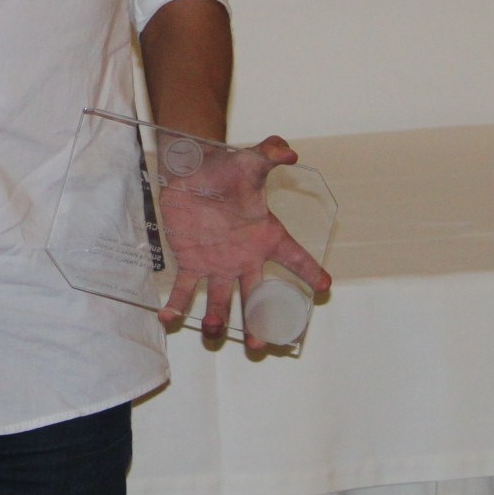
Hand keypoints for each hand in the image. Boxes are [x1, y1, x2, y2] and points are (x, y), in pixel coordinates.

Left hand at [156, 135, 331, 350]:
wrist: (194, 172)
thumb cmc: (228, 170)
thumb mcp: (251, 160)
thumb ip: (270, 152)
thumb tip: (289, 150)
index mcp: (267, 237)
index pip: (295, 257)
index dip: (310, 271)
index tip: (325, 287)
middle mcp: (245, 258)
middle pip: (257, 296)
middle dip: (259, 321)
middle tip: (260, 344)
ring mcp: (218, 264)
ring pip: (221, 299)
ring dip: (217, 318)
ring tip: (214, 331)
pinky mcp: (191, 262)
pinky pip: (185, 288)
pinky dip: (177, 305)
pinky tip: (168, 318)